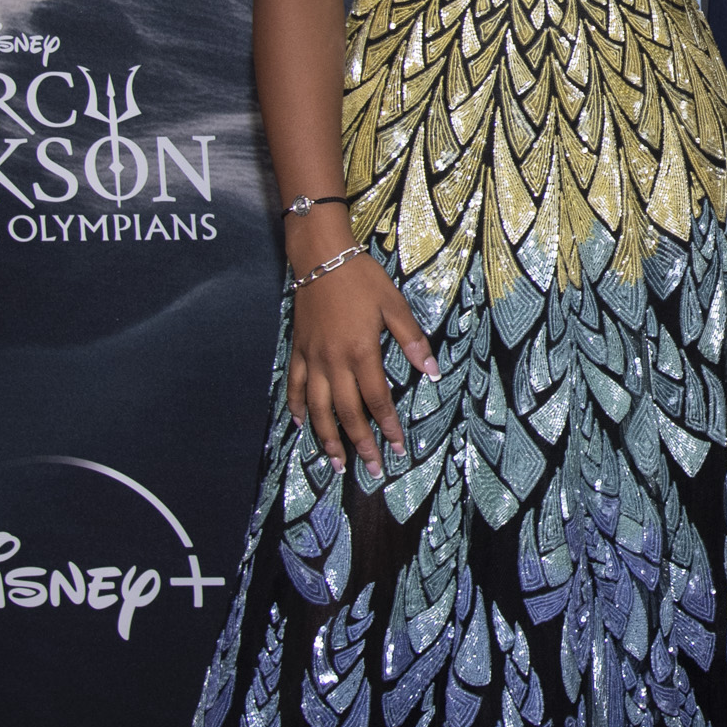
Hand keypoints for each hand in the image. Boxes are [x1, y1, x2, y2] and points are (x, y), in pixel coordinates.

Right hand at [288, 250, 437, 475]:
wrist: (320, 257)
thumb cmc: (361, 279)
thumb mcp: (394, 305)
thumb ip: (412, 339)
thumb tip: (432, 371)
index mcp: (361, 352)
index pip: (377, 400)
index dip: (388, 427)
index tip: (397, 448)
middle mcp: (334, 362)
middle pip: (347, 413)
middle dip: (359, 444)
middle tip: (370, 469)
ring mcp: (312, 358)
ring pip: (317, 408)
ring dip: (326, 438)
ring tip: (335, 462)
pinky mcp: (298, 350)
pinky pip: (294, 385)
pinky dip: (296, 407)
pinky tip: (301, 424)